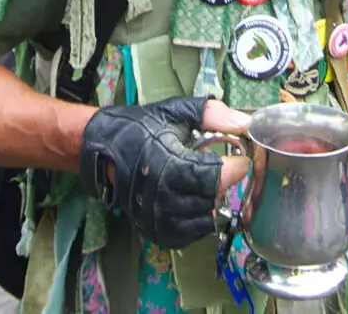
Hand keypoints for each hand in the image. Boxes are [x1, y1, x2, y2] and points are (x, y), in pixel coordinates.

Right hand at [79, 96, 250, 249]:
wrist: (102, 151)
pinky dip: (198, 221)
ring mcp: (156, 218)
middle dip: (222, 185)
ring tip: (206, 184)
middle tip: (221, 169)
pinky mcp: (153, 231)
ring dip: (211, 203)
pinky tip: (196, 203)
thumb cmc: (139, 129)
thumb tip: (245, 122)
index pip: (212, 178)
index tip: (240, 160)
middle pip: (210, 200)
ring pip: (201, 221)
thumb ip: (212, 114)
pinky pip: (187, 235)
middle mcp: (161, 197)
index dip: (233, 170)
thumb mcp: (175, 112)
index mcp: (167, 164)